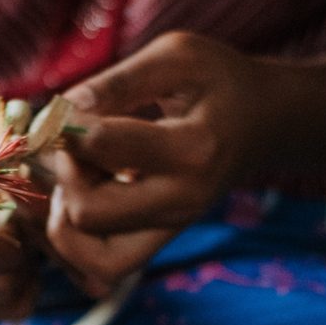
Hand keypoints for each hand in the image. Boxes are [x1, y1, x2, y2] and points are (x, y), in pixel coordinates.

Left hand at [47, 31, 272, 294]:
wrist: (264, 120)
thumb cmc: (216, 81)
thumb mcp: (176, 56)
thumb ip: (118, 81)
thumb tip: (61, 111)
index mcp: (192, 148)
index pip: (101, 145)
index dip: (67, 123)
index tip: (68, 109)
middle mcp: (183, 200)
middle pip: (87, 211)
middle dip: (64, 174)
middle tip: (75, 147)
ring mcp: (171, 228)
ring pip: (86, 253)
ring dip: (64, 214)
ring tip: (80, 177)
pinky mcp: (159, 242)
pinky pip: (99, 267)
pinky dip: (74, 241)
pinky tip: (81, 197)